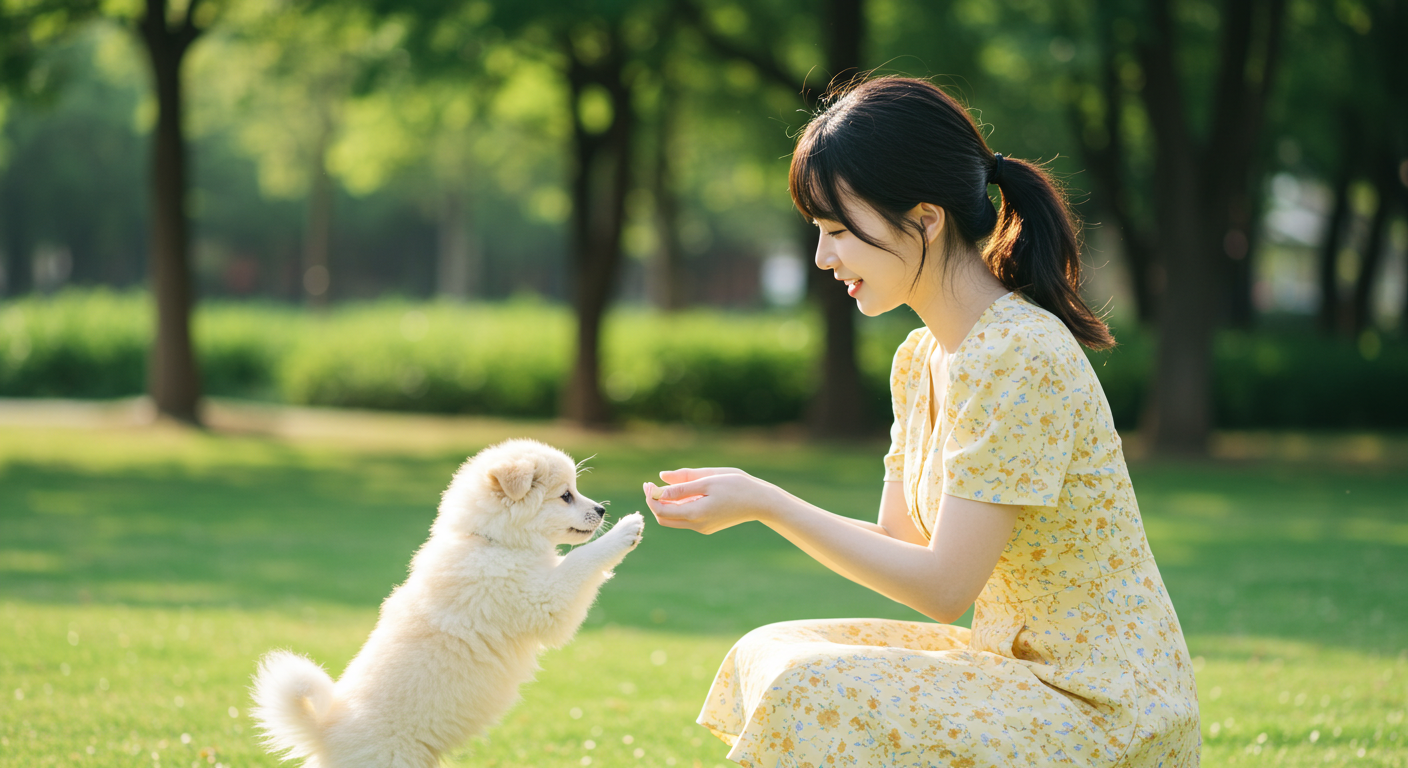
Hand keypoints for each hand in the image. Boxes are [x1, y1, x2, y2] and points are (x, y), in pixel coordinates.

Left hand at [642, 468, 782, 534]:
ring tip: (664, 487)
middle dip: (654, 502)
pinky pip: (685, 519)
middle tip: (651, 485)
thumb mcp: (708, 480)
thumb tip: (659, 482)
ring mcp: (702, 527)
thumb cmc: (737, 486)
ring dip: (665, 505)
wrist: (760, 501)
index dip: (651, 497)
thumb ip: (682, 484)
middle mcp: (697, 525)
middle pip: (664, 519)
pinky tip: (682, 494)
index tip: (648, 483)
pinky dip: (678, 507)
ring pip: (674, 520)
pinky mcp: (708, 526)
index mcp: (695, 513)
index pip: (661, 509)